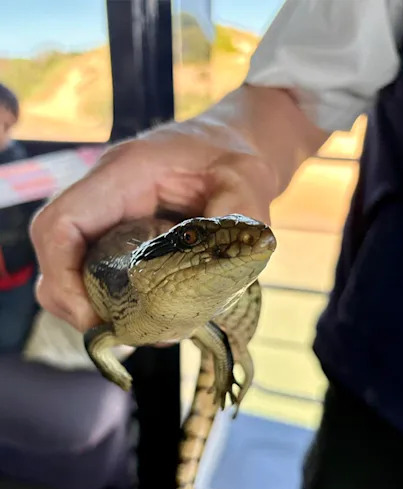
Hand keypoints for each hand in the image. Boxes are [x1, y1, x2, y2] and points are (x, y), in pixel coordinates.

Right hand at [29, 94, 282, 331]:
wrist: (239, 145)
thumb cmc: (238, 156)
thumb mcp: (248, 180)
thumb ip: (239, 215)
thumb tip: (229, 262)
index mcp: (124, 174)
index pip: (62, 224)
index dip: (62, 276)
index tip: (92, 314)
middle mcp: (105, 194)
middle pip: (57, 253)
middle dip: (76, 301)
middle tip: (123, 332)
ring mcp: (110, 214)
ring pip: (74, 266)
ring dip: (96, 304)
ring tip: (143, 330)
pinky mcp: (122, 233)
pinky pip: (100, 269)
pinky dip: (116, 298)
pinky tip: (152, 318)